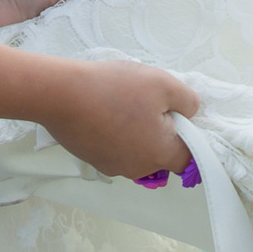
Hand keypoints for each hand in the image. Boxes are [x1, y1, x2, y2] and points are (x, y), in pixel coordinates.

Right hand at [40, 61, 198, 180]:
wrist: (61, 95)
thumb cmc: (115, 88)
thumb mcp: (162, 83)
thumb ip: (187, 100)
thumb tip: (191, 112)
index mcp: (160, 154)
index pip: (188, 158)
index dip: (189, 136)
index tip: (178, 113)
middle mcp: (138, 168)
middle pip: (161, 153)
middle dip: (160, 130)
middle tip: (148, 101)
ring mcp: (112, 166)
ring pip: (137, 150)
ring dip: (136, 130)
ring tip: (122, 102)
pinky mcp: (92, 158)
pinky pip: (115, 147)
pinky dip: (115, 132)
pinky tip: (104, 109)